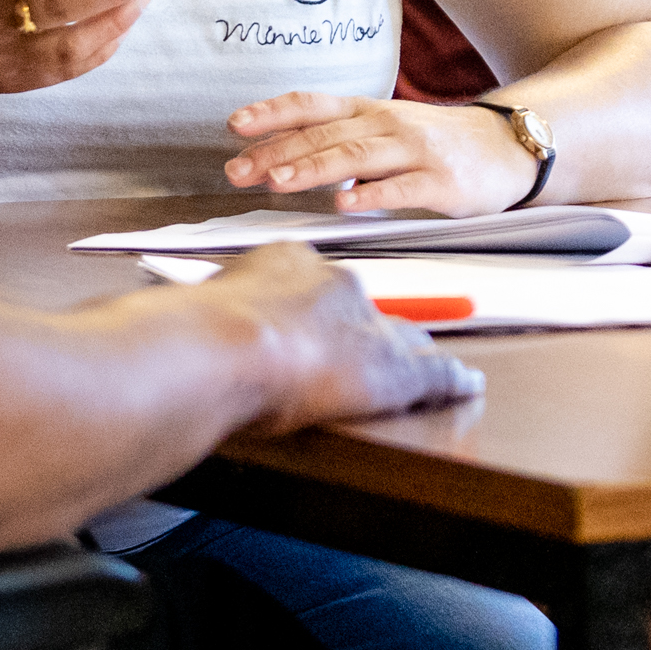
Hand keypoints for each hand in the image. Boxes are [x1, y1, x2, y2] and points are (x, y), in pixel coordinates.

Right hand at [187, 244, 483, 428]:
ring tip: (422, 364)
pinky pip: (433, 374)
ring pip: (401, 338)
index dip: (320, 310)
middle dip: (365, 332)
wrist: (216, 349)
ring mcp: (365, 326)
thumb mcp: (192, 311)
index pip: (319, 286)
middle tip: (356, 354)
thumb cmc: (192, 337)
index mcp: (287, 265)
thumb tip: (184, 332)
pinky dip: (452, 381)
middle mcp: (333, 286)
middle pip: (365, 310)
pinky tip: (466, 384)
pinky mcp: (389, 369)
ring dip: (410, 354)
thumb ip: (207, 317)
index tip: (312, 324)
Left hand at [220, 90, 541, 214]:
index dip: (272, 113)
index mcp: (368, 111)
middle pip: (323, 135)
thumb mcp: (384, 129)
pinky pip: (400, 189)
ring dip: (312, 169)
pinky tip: (344, 205)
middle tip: (238, 170)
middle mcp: (386, 125)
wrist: (504, 146)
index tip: (235, 125)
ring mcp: (414, 152)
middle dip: (276, 151)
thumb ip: (339, 139)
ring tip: (277, 182)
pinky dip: (370, 197)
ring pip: (355, 157)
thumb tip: (277, 155)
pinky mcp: (441, 182)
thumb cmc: (435, 142)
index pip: (312, 105)